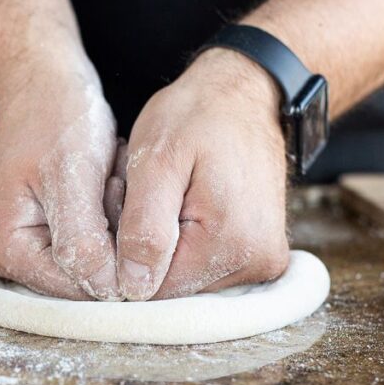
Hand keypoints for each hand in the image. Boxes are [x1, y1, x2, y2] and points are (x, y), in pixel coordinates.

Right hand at [0, 64, 121, 300]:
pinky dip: (105, 218)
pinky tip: (103, 184)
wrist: (46, 82)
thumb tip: (108, 291)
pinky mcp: (39, 235)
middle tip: (108, 180)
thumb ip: (84, 242)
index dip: (113, 258)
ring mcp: (19, 248)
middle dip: (109, 237)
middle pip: (80, 278)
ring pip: (90, 262)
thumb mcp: (72, 177)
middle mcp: (2, 256)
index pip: (73, 289)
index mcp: (2, 247)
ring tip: (105, 177)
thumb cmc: (56, 118)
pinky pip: (88, 245)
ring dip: (110, 224)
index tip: (114, 196)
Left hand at [116, 49, 290, 299]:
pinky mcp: (260, 257)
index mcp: (230, 244)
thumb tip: (133, 288)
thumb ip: (144, 227)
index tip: (121, 204)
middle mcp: (256, 265)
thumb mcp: (157, 160)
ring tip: (160, 196)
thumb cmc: (198, 115)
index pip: (153, 289)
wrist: (246, 95)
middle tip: (136, 193)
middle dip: (142, 250)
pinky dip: (183, 244)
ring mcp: (262, 263)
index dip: (122, 254)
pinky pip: (205, 267)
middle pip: (171, 288)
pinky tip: (177, 207)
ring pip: (185, 279)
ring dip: (162, 247)